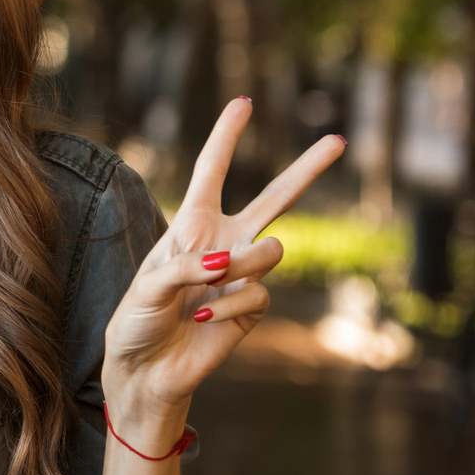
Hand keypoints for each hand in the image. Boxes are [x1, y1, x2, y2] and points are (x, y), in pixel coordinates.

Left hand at [102, 98, 345, 442]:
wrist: (146, 371)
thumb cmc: (136, 322)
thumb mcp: (146, 288)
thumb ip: (185, 268)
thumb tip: (231, 263)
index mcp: (190, 225)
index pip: (211, 172)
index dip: (226, 136)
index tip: (244, 103)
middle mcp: (222, 243)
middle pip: (274, 199)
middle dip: (307, 170)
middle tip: (339, 141)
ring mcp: (241, 275)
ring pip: (273, 251)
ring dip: (244, 264)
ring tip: (212, 283)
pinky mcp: (251, 309)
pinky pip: (258, 294)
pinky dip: (229, 307)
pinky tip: (203, 321)